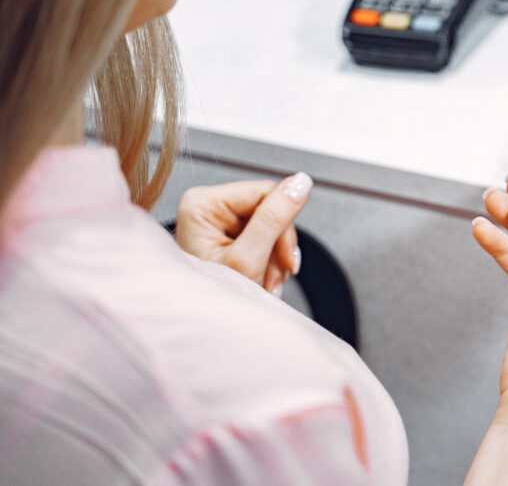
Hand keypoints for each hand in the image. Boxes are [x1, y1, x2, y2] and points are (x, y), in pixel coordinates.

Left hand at [174, 173, 311, 295]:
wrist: (205, 328)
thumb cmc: (212, 300)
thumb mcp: (249, 258)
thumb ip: (275, 218)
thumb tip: (300, 182)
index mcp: (203, 204)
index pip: (264, 192)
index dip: (282, 224)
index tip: (284, 256)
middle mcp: (207, 207)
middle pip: (268, 208)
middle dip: (277, 246)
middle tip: (274, 274)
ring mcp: (216, 220)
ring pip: (270, 223)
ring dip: (276, 256)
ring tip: (267, 280)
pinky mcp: (227, 232)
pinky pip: (263, 234)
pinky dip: (269, 259)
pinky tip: (263, 275)